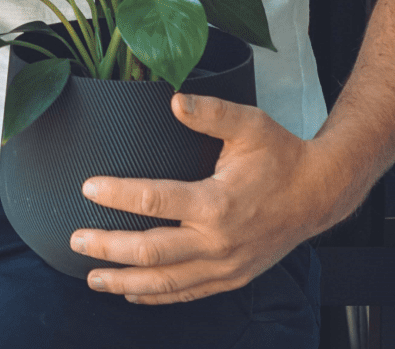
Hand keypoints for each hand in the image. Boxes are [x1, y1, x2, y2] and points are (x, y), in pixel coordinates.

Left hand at [70, 92, 347, 303]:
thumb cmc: (281, 155)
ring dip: (126, 281)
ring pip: (167, 282)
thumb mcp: (250, 124)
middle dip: (109, 248)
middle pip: (152, 251)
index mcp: (217, 203)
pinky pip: (188, 292)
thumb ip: (211, 111)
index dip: (118, 195)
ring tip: (92, 277)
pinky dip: (157, 295)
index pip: (155, 201)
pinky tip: (132, 291)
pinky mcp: (232, 276)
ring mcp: (226, 266)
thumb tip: (174, 100)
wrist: (319, 194)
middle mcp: (218, 242)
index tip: (87, 188)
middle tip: (75, 241)